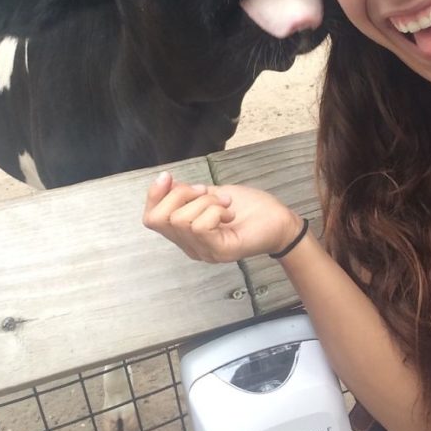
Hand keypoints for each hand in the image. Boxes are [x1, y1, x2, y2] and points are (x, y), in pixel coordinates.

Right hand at [142, 171, 301, 262]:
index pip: (150, 219)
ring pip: (181, 219)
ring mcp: (204, 252)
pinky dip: (213, 210)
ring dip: (204, 202)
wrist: (280, 222)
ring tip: (224, 205)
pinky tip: (228, 213)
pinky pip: (200, 226)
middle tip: (206, 193)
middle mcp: (190, 247)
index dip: (154, 195)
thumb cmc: (249, 208)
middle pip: (161, 217)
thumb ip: (186, 193)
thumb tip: (164, 182)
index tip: (170, 177)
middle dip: (181, 195)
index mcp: (185, 235)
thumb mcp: (210, 194)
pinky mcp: (219, 252)